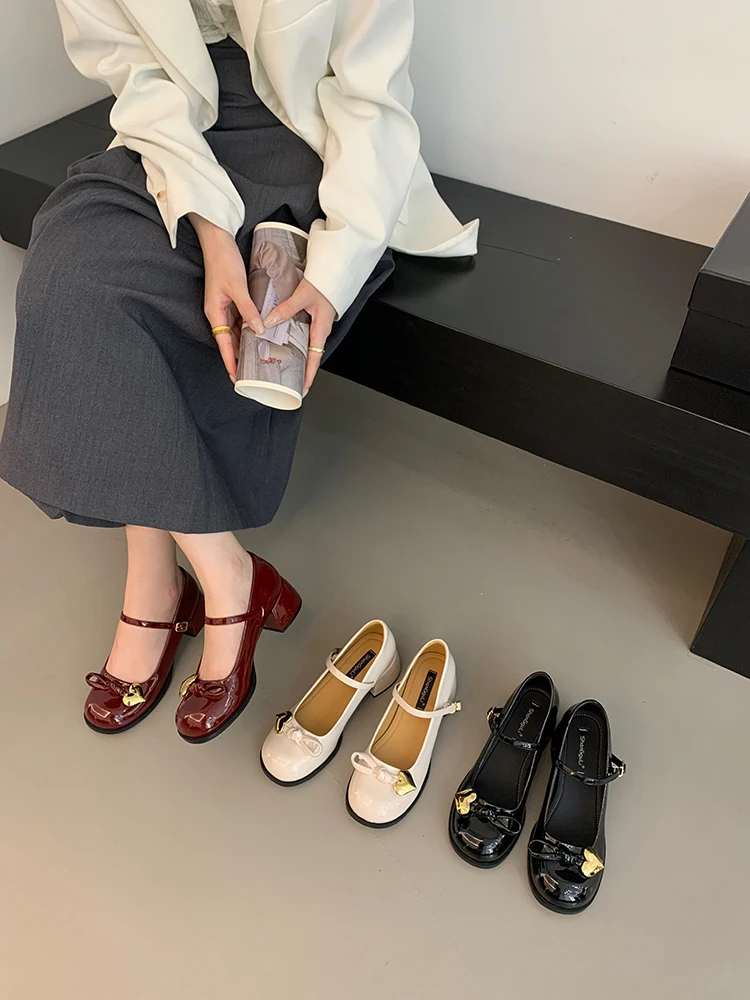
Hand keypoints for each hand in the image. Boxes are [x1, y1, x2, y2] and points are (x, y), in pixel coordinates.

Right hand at [190, 214, 263, 381]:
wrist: (218, 240)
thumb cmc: (223, 260)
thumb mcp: (237, 287)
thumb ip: (248, 310)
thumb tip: (258, 329)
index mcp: (214, 312)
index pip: (223, 345)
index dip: (230, 361)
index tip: (236, 377)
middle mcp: (218, 312)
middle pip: (229, 341)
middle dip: (239, 357)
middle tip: (253, 372)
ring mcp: (225, 306)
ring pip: (236, 331)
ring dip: (245, 343)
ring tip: (259, 357)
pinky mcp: (231, 299)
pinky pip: (240, 319)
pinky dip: (248, 328)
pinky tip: (259, 334)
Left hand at [264, 278, 335, 395]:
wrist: (333, 270)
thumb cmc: (324, 282)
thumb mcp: (303, 296)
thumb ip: (286, 309)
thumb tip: (270, 321)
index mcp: (321, 329)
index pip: (315, 358)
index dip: (308, 375)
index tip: (302, 388)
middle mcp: (320, 330)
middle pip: (310, 356)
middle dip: (300, 370)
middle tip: (288, 381)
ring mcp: (317, 325)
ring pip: (306, 345)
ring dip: (296, 356)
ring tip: (282, 365)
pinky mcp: (313, 318)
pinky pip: (304, 335)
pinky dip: (294, 342)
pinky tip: (283, 342)